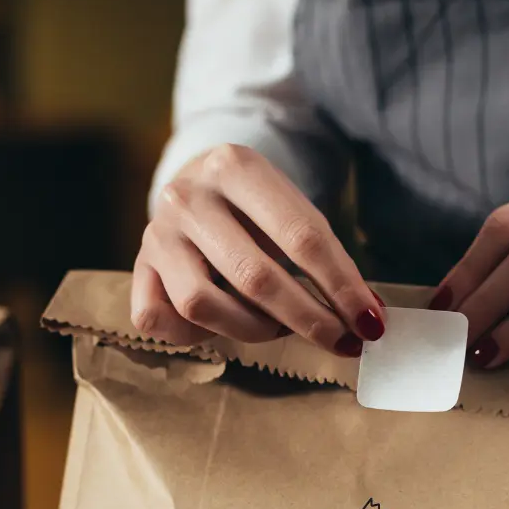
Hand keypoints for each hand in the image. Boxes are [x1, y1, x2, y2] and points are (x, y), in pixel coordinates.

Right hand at [132, 144, 383, 355]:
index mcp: (236, 167)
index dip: (342, 288)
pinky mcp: (138, 269)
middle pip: (257, 277)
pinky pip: (161, 320)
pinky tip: (222, 326)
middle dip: (310, 320)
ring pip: (205, 305)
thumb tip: (367, 314)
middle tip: (343, 342)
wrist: (195, 184)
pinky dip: (195, 336)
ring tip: (279, 327)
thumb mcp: (293, 212)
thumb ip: (326, 257)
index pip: (302, 238)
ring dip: (255, 330)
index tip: (370, 323)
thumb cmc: (259, 210)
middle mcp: (189, 195)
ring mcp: (157, 233)